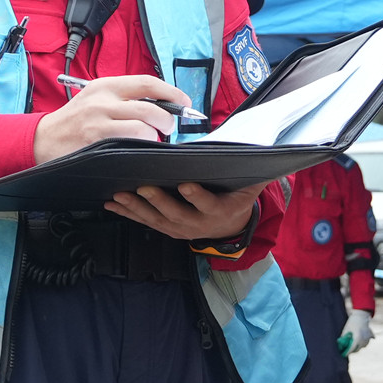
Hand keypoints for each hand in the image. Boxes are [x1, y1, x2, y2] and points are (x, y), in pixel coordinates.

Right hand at [33, 75, 186, 162]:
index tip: (184, 101)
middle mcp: (103, 100)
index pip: (147, 82)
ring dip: (153, 136)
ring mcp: (99, 121)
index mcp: (106, 85)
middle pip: (151, 107)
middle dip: (167, 120)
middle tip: (167, 128)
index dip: (171, 92)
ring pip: (144, 128)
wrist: (43, 138)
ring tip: (148, 140)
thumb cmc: (75, 120)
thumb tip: (162, 103)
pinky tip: (135, 150)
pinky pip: (130, 143)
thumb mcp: (96, 98)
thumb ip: (124, 98)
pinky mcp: (96, 141)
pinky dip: (140, 147)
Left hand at [105, 180, 262, 241]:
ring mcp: (179, 228)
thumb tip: (270, 153)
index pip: (208, 204)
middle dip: (159, 201)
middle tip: (144, 188)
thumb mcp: (251, 188)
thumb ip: (256, 172)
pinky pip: (144, 222)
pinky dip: (128, 213)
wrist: (230, 227)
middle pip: (176, 213)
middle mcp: (197, 224)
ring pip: (156, 220)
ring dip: (137, 208)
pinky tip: (112, 204)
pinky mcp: (166, 228)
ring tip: (120, 196)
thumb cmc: (237, 197)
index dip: (198, 196)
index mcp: (219, 210)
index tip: (187, 185)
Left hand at [341, 308, 373, 352]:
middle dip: (353, 350)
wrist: (361, 314)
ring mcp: (368, 337)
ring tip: (353, 345)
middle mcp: (364, 339)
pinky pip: (367, 341)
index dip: (347, 352)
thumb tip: (341, 345)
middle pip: (358, 348)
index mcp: (357, 337)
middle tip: (348, 350)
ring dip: (358, 347)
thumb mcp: (346, 330)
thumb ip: (344, 338)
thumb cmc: (352, 321)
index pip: (352, 348)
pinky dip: (363, 342)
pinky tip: (360, 341)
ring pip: (363, 346)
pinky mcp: (370, 335)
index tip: (344, 355)